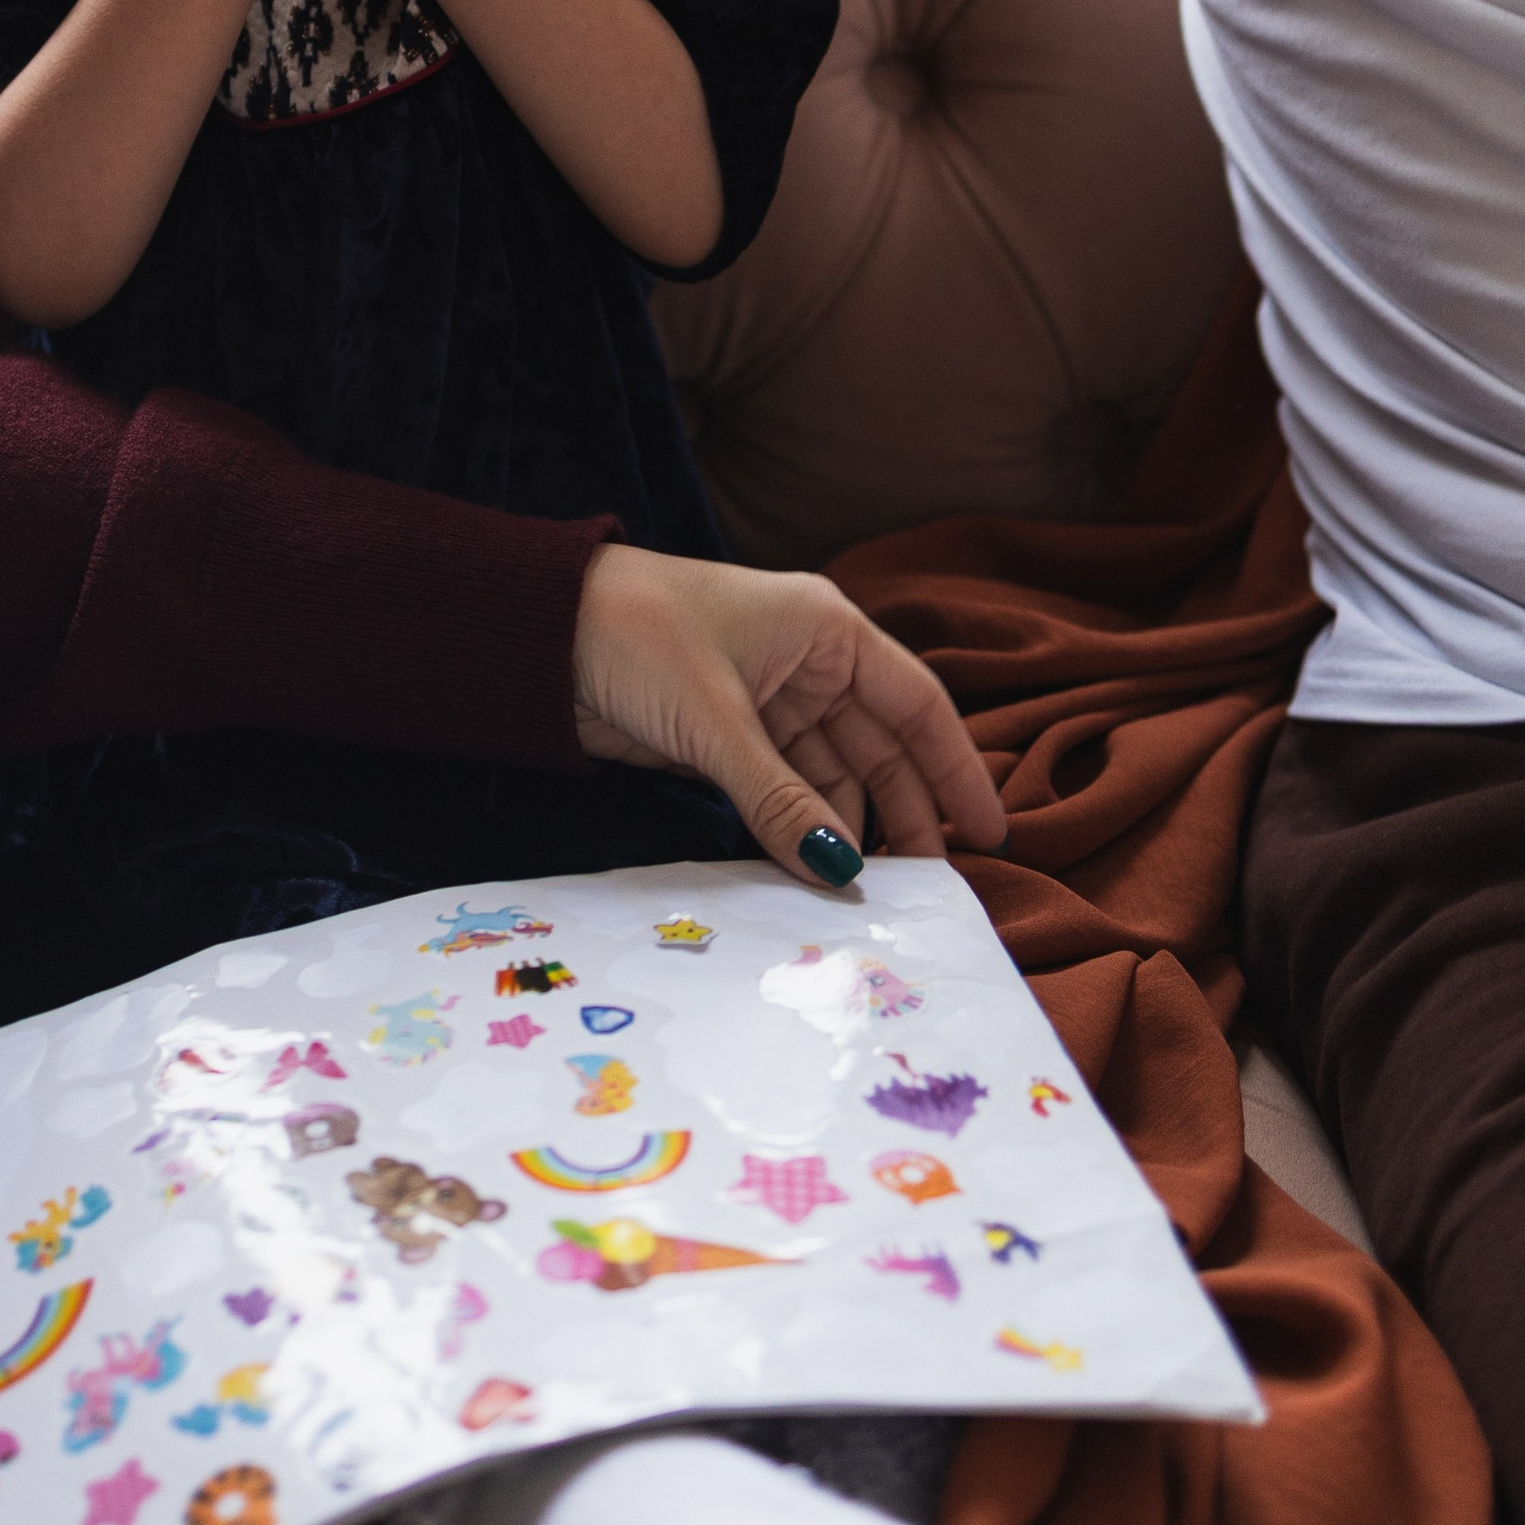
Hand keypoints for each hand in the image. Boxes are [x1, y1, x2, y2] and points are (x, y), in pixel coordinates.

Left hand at [570, 546, 1006, 886]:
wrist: (534, 629)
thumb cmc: (637, 634)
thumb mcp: (717, 719)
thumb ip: (781, 799)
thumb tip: (841, 870)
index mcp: (826, 628)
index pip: (915, 703)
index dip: (956, 767)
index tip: (990, 830)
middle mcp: (808, 663)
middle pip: (880, 747)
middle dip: (907, 813)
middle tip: (933, 888)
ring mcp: (767, 702)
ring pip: (832, 776)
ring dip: (851, 830)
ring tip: (874, 895)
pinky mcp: (724, 737)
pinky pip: (784, 791)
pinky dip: (801, 829)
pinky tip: (817, 872)